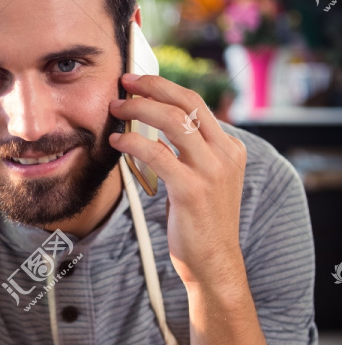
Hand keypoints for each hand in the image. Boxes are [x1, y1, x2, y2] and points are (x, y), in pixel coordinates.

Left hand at [109, 74, 246, 289]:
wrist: (214, 262)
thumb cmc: (201, 223)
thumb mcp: (204, 180)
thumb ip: (190, 154)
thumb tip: (157, 130)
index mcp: (230, 148)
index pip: (197, 103)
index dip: (166, 87)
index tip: (140, 82)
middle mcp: (225, 154)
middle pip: (187, 103)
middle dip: (152, 87)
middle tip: (124, 83)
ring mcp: (211, 172)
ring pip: (172, 121)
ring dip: (139, 109)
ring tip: (115, 109)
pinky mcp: (192, 190)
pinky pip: (158, 154)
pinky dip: (133, 143)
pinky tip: (117, 142)